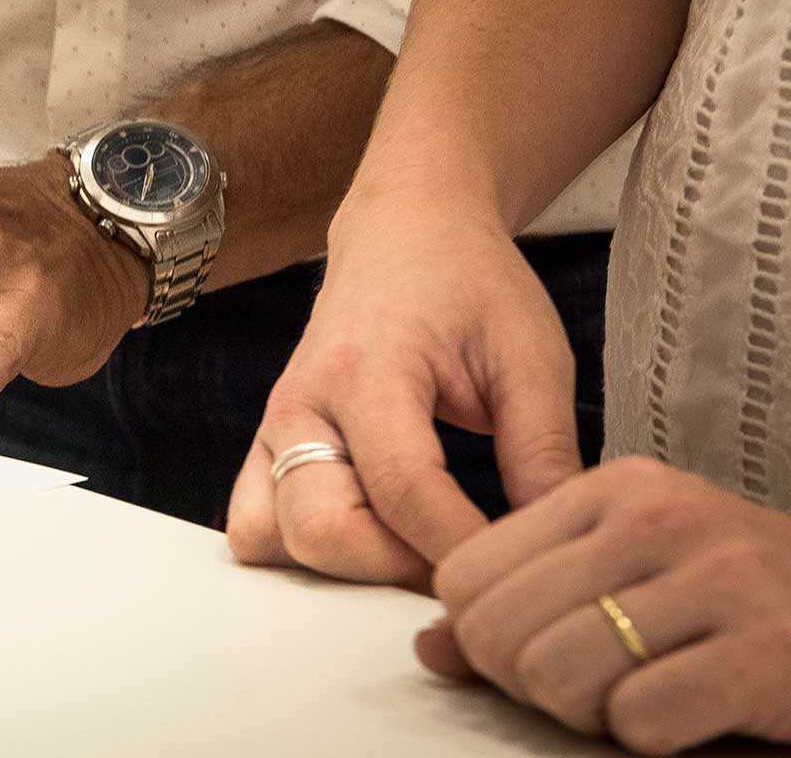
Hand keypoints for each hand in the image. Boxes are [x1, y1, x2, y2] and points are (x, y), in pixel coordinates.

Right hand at [226, 193, 579, 585]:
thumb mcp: (531, 356)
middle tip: (462, 568)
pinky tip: (369, 541)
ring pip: (271, 537)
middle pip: (320, 529)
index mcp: (369, 368)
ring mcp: (273, 426)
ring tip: (411, 553)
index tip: (510, 576)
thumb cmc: (467, 285)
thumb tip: (554, 543)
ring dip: (339, 568)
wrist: (403, 233)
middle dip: (394, 571)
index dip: (459, 549)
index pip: (403, 489)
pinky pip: (256, 522)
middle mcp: (301, 401)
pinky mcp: (266, 445)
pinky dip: (302, 552)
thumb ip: (544, 451)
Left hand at [418, 457, 790, 753]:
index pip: (468, 573)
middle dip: (525, 683)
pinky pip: (637, 720)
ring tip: (636, 698)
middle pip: (501, 631)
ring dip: (587, 714)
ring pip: (557, 677)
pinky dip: (648, 737)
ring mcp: (716, 581)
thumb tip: (432, 648)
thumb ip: (522, 600)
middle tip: (583, 689)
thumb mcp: (625, 569)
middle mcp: (659, 520)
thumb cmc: (734, 596)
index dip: (480, 635)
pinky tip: (687, 714)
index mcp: (613, 489)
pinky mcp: (762, 654)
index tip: (525, 652)